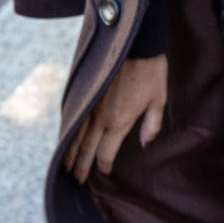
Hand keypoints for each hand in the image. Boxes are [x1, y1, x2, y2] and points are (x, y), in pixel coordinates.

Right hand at [62, 54, 168, 183]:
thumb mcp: (159, 100)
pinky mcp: (84, 90)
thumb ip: (151, 125)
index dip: (103, 165)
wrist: (134, 42)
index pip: (106, 152)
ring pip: (75, 134)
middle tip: (76, 180)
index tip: (103, 172)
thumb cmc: (150, 71)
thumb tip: (145, 146)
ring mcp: (89, 103)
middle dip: (81, 166)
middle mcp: (100, 116)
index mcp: (119, 121)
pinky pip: (72, 115)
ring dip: (69, 152)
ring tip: (64, 166)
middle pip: (86, 148)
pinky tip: (65, 137)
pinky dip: (67, 130)